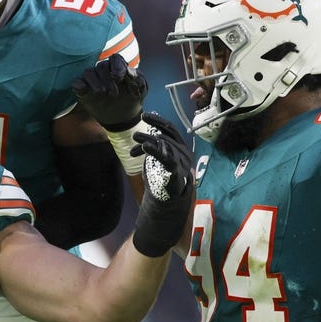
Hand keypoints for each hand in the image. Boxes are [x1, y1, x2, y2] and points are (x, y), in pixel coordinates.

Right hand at [71, 54, 146, 131]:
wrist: (122, 117)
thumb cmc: (131, 98)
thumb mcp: (141, 90)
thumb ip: (138, 79)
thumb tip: (129, 70)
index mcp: (118, 67)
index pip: (115, 58)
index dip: (117, 66)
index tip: (120, 78)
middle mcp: (103, 71)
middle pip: (102, 66)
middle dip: (108, 79)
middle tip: (114, 94)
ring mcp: (92, 80)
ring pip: (88, 72)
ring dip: (96, 83)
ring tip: (103, 94)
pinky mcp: (83, 90)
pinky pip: (77, 83)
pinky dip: (79, 85)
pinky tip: (85, 90)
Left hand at [130, 113, 192, 256]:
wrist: (169, 205)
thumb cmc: (162, 182)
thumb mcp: (157, 162)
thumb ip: (154, 149)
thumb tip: (143, 138)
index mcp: (181, 149)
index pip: (171, 130)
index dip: (159, 121)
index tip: (146, 116)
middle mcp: (184, 154)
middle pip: (168, 135)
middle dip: (153, 128)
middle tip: (138, 125)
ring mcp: (182, 163)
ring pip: (166, 145)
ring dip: (149, 140)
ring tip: (136, 138)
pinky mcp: (176, 173)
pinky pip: (166, 159)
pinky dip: (155, 151)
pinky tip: (144, 146)